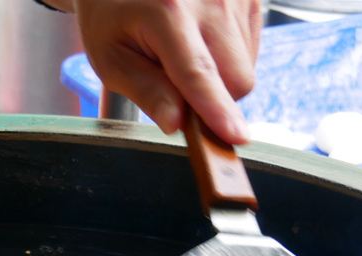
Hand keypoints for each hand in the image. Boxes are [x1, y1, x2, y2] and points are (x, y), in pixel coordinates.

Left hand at [62, 0, 260, 144]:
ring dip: (218, 79)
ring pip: (246, 69)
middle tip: (174, 87)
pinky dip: (227, 59)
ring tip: (183, 55)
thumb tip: (176, 123)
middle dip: (211, 100)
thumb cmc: (112, 18)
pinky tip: (201, 43)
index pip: (199, 74)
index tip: (235, 137)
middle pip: (235, 79)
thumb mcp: (111, 59)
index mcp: (168, 12)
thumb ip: (145, 91)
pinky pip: (250, 51)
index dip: (217, 110)